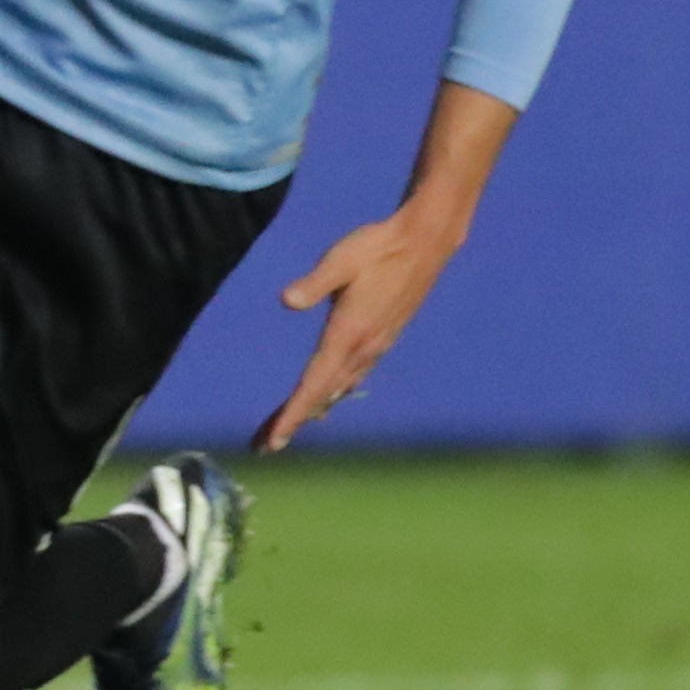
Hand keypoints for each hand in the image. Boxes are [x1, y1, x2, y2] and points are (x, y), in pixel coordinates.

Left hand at [256, 199, 464, 452]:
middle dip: (293, 421)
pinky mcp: (383, 337)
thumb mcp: (340, 260)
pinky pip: (354, 375)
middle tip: (264, 447)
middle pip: (322, 394)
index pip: (314, 384)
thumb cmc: (378, 247)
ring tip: (285, 429)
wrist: (425, 242)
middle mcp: (364, 347)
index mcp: (348, 334)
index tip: (274, 440)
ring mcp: (376, 344)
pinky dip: (333, 391)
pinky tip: (327, 396)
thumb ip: (314, 283)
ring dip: (312, 409)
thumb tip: (287, 300)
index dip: (292, 414)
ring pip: (338, 387)